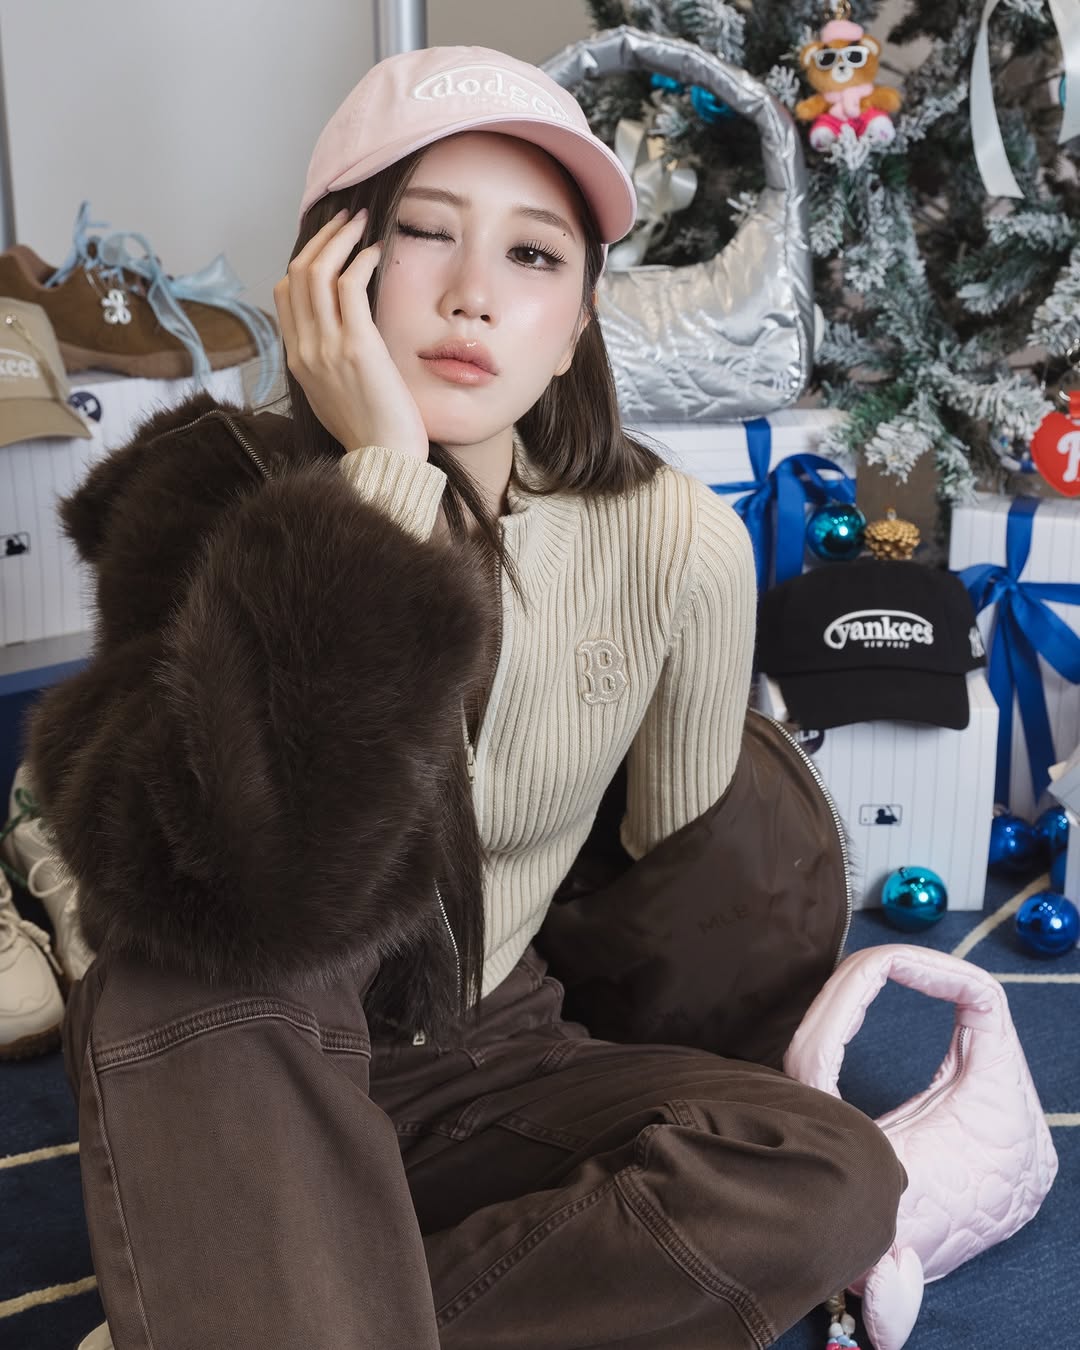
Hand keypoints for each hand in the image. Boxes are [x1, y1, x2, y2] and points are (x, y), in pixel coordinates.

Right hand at [273, 209, 428, 459]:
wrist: (384, 459)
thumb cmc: (370, 431)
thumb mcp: (333, 393)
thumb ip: (326, 360)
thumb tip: (338, 331)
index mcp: (296, 360)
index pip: (284, 293)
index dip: (304, 259)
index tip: (329, 244)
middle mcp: (304, 349)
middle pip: (297, 273)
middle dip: (321, 238)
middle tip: (347, 220)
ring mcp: (326, 347)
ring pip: (318, 272)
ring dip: (340, 238)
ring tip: (361, 222)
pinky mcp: (357, 347)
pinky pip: (349, 286)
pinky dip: (360, 260)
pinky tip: (375, 252)